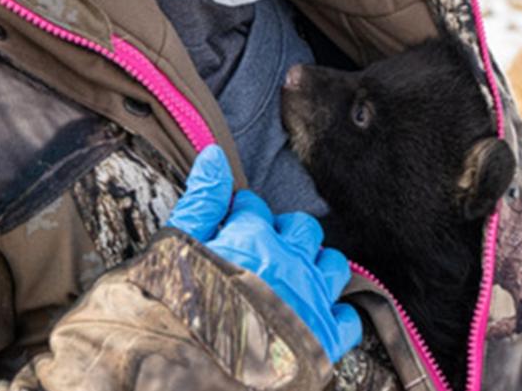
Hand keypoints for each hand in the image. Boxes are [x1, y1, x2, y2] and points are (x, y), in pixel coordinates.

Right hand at [166, 145, 361, 362]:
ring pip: (333, 265)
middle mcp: (289, 261)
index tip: (232, 226)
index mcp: (252, 236)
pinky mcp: (325, 339)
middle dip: (285, 235)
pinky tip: (317, 318)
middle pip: (303, 230)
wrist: (190, 372)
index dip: (241, 215)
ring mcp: (311, 298)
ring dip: (318, 267)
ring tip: (296, 279)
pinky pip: (348, 319)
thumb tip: (215, 153)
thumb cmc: (174, 309)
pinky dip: (337, 316)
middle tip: (263, 253)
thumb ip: (200, 200)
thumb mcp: (176, 248)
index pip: (254, 207)